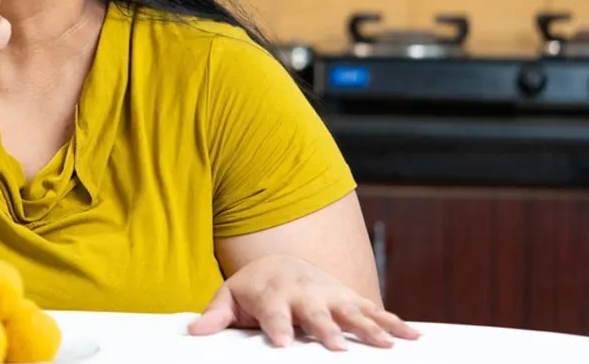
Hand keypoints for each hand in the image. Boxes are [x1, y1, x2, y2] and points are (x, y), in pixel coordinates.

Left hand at [186, 254, 420, 350]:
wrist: (281, 262)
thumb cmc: (253, 288)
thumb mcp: (229, 298)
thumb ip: (215, 316)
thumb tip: (193, 331)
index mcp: (272, 295)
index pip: (273, 314)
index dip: (278, 327)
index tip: (283, 343)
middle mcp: (304, 293)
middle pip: (316, 313)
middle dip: (326, 328)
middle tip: (335, 346)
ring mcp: (330, 294)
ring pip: (351, 311)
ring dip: (368, 327)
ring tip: (385, 343)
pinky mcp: (349, 298)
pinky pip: (374, 310)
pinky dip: (394, 322)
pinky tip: (414, 337)